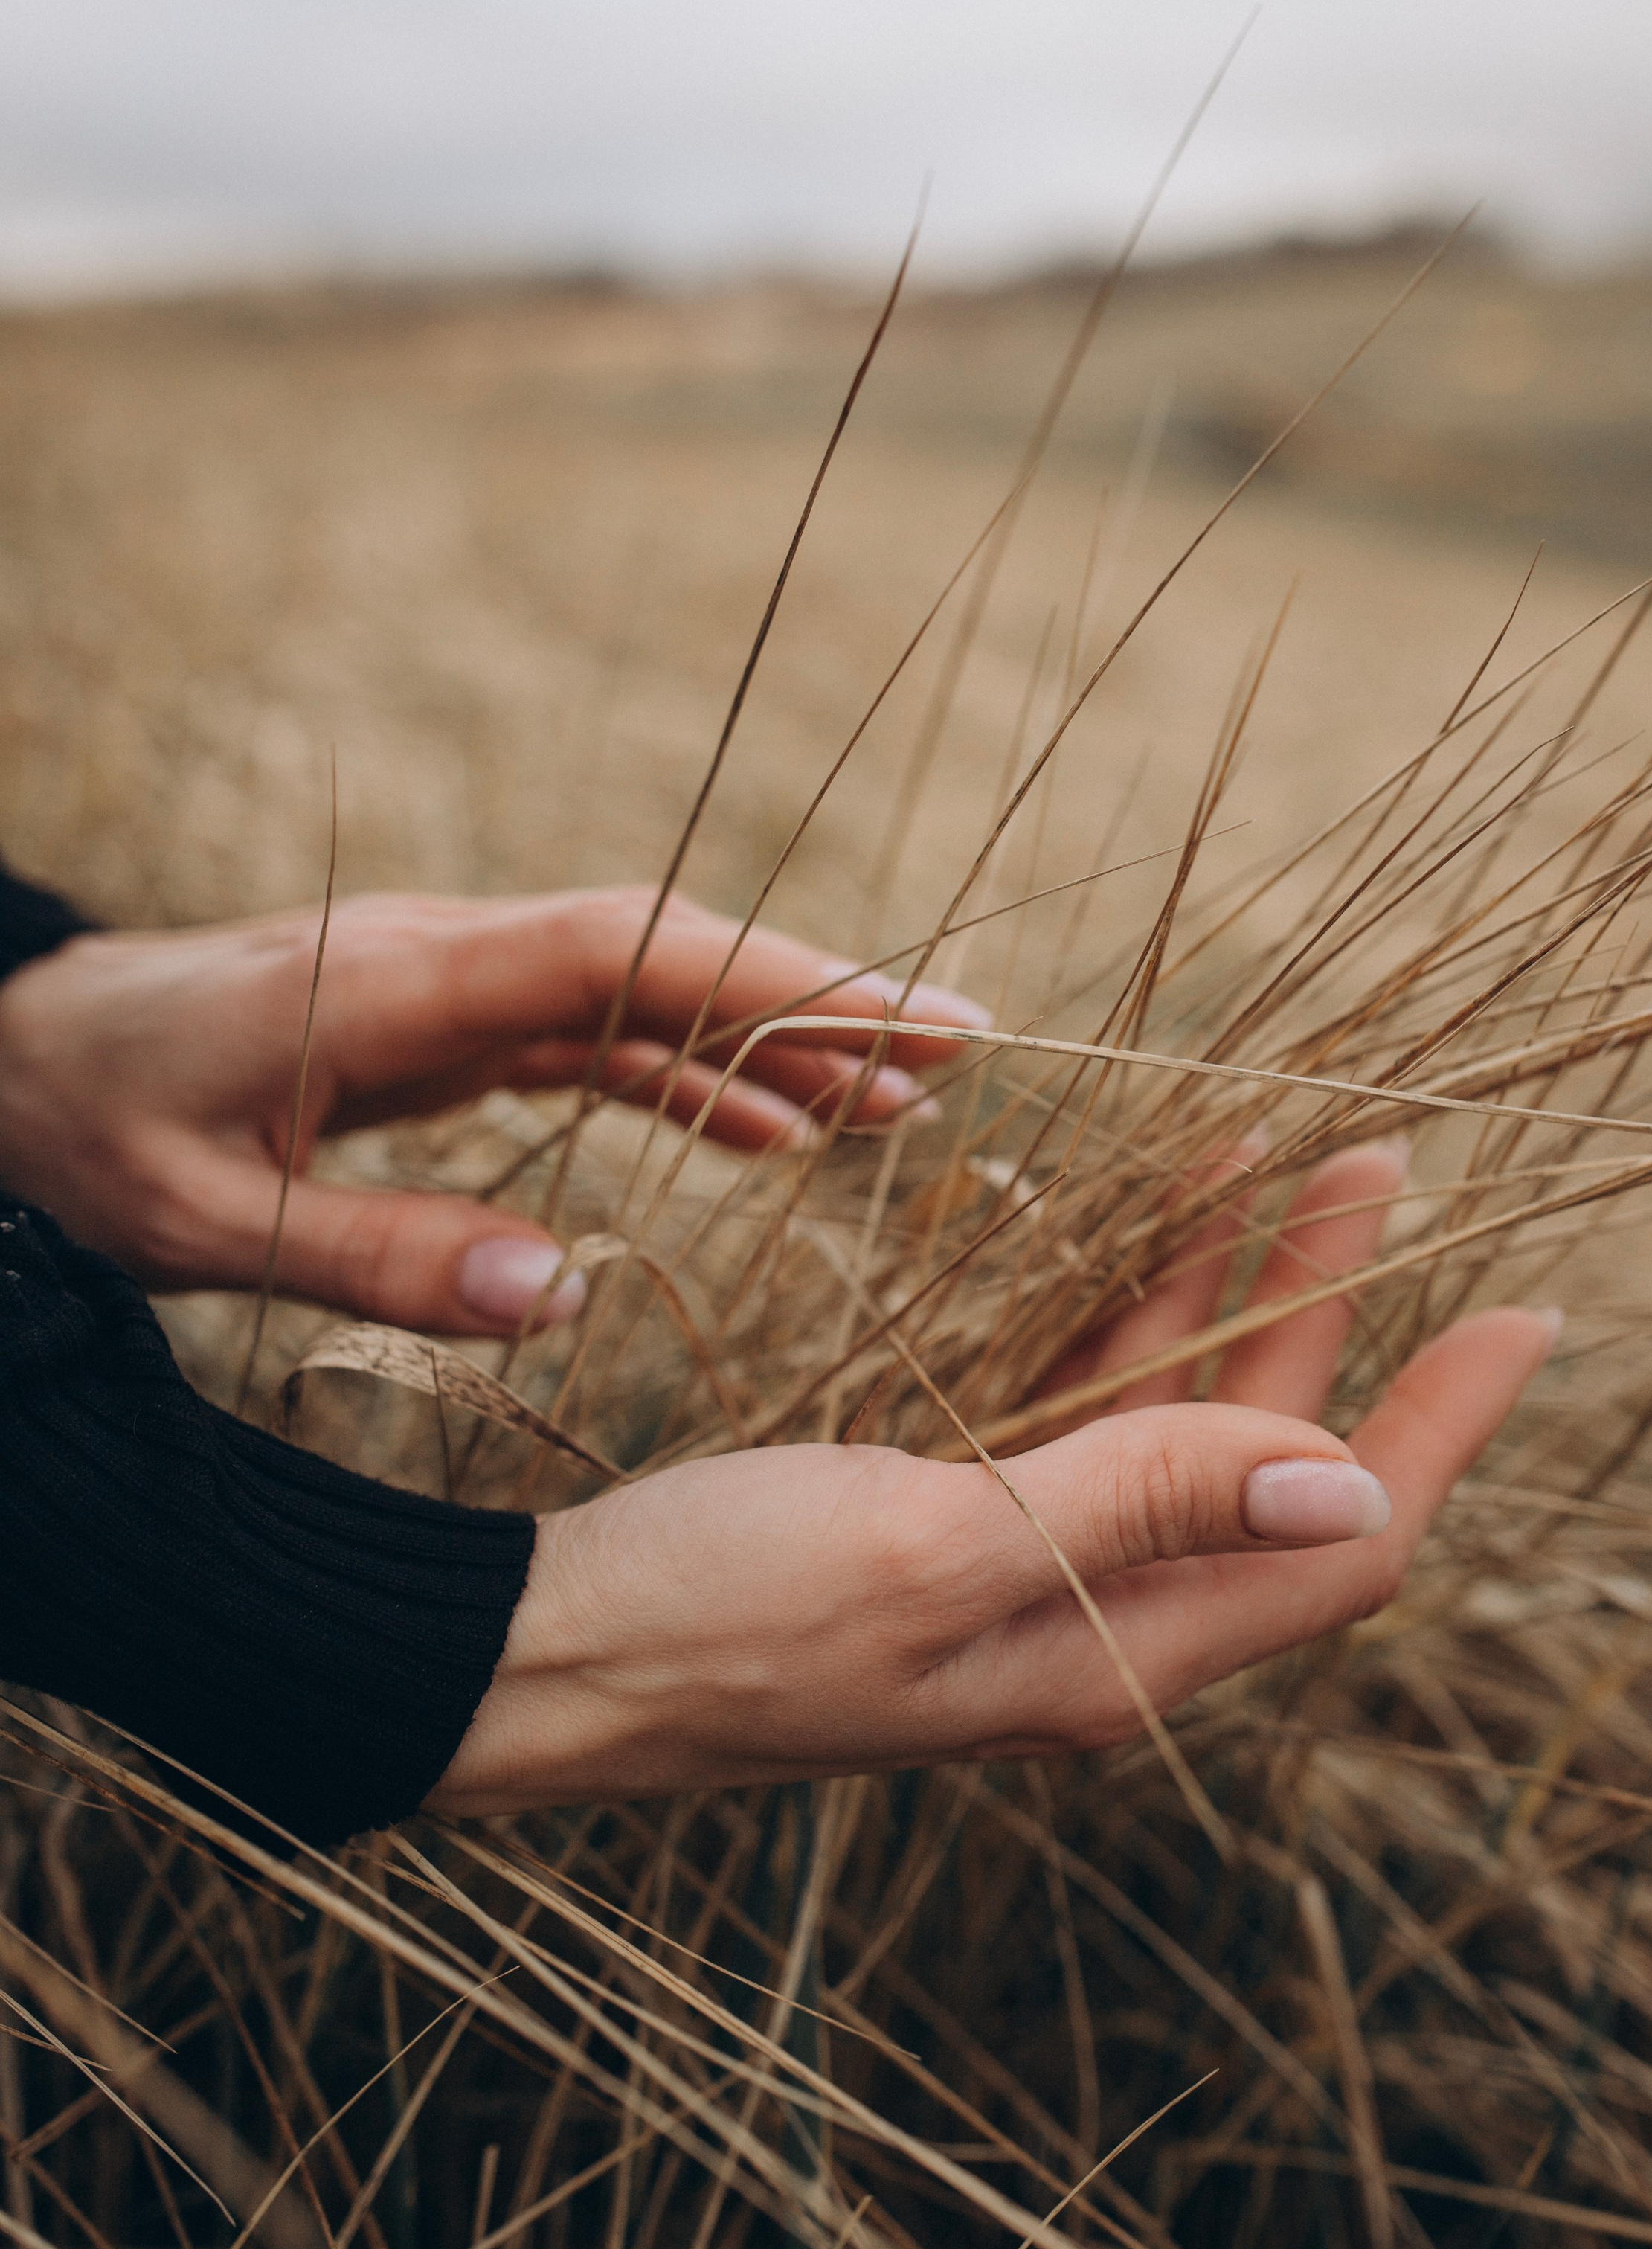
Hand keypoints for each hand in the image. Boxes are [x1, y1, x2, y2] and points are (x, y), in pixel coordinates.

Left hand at [0, 889, 983, 1334]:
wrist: (13, 1062)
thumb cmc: (89, 1136)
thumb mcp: (210, 1222)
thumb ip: (380, 1255)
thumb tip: (559, 1297)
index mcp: (398, 981)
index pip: (623, 952)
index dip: (772, 976)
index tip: (906, 1015)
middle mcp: (447, 957)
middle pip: (665, 956)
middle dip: (814, 999)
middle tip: (960, 1055)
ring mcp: (452, 982)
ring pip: (646, 993)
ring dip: (770, 1043)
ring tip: (900, 1111)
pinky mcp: (444, 1021)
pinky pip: (597, 1035)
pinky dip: (691, 1078)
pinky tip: (770, 1141)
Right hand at [432, 1145, 1554, 1808]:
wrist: (546, 1656)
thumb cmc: (720, 1614)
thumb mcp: (936, 1549)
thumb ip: (1139, 1504)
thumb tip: (1348, 1483)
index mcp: (1115, 1649)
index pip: (1345, 1543)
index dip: (1438, 1427)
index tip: (1521, 1309)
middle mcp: (1092, 1620)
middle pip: (1264, 1456)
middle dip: (1329, 1309)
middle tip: (1377, 1164)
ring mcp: (1020, 1571)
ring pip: (1171, 1418)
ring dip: (1228, 1291)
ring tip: (1276, 1150)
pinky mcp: (945, 1523)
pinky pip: (1073, 1409)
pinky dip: (1118, 1313)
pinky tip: (1126, 1226)